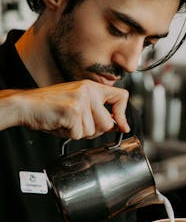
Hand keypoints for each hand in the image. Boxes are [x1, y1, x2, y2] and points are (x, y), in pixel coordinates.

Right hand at [0, 79, 129, 137]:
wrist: (26, 105)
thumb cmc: (50, 107)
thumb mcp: (79, 106)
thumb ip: (98, 113)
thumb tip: (118, 125)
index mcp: (91, 87)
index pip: (121, 96)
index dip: (123, 114)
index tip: (122, 126)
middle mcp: (89, 91)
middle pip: (108, 123)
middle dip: (93, 130)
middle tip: (77, 124)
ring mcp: (81, 100)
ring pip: (93, 131)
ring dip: (79, 132)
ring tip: (66, 122)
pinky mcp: (73, 111)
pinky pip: (79, 134)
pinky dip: (69, 134)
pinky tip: (60, 124)